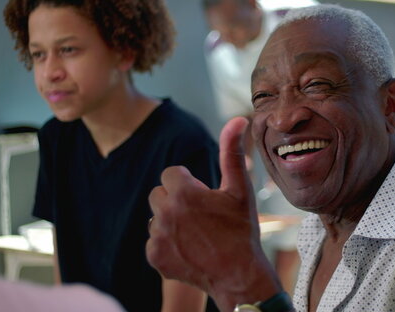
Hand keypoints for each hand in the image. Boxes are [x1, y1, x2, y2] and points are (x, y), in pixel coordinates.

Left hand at [147, 117, 281, 310]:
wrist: (239, 275)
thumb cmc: (242, 229)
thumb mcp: (240, 189)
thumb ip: (232, 151)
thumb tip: (238, 119)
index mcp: (183, 192)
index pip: (171, 174)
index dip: (189, 184)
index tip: (204, 198)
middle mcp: (165, 212)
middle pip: (159, 194)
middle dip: (176, 200)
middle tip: (200, 216)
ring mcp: (157, 235)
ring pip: (155, 217)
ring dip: (169, 221)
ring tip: (195, 234)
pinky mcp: (154, 256)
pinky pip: (152, 240)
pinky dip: (166, 244)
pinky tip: (188, 249)